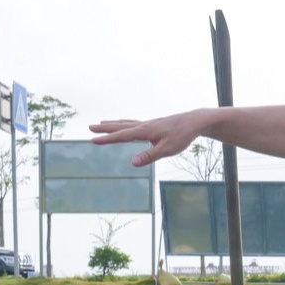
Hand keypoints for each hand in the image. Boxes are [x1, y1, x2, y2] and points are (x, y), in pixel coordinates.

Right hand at [90, 111, 210, 165]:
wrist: (194, 122)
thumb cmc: (181, 136)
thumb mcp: (166, 149)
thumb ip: (149, 156)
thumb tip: (132, 162)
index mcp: (145, 131)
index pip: (122, 136)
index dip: (107, 139)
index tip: (92, 140)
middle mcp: (144, 125)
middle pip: (120, 126)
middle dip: (105, 129)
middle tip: (90, 128)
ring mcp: (149, 124)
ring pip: (126, 123)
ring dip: (113, 124)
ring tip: (102, 123)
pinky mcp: (154, 125)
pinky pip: (134, 124)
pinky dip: (125, 124)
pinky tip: (126, 126)